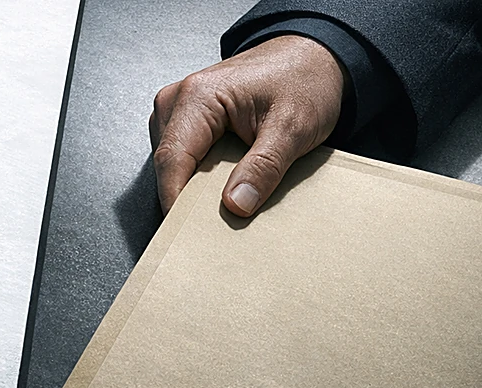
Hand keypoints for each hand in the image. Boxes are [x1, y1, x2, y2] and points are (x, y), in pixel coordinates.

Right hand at [150, 35, 343, 215]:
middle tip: (215, 230)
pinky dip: (201, 178)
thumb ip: (264, 166)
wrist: (313, 57)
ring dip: (194, 190)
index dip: (176, 203)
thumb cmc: (304, 80)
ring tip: (227, 204)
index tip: (187, 236)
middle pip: (168, 166)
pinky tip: (225, 187)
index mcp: (197, 97)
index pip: (171, 161)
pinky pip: (184, 159)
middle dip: (186, 200)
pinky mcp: (188, 120)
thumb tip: (235, 205)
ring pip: (173, 165)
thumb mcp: (293, 126)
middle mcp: (178, 100)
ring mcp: (179, 110)